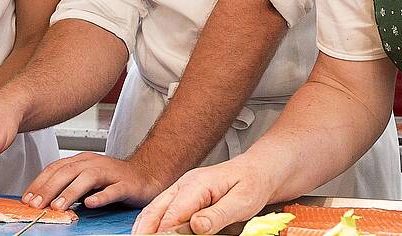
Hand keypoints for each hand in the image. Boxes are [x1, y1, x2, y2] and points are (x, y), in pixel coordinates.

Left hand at [21, 153, 167, 211]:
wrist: (147, 175)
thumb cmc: (114, 179)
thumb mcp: (86, 180)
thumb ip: (67, 186)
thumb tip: (42, 199)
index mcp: (82, 161)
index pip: (56, 168)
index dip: (39, 183)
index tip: (26, 199)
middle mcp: (94, 163)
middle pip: (67, 172)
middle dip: (49, 189)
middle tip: (36, 204)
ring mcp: (111, 172)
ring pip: (87, 179)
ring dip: (70, 192)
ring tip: (57, 206)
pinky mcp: (126, 184)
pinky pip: (113, 190)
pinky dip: (101, 196)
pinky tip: (91, 204)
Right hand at [132, 159, 276, 234]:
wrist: (257, 172)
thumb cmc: (251, 184)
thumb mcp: (242, 202)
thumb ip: (218, 215)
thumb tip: (196, 226)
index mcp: (197, 184)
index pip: (173, 213)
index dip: (164, 232)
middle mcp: (184, 186)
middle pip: (155, 211)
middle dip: (145, 230)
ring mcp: (180, 190)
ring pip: (153, 210)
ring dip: (145, 227)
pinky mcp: (181, 197)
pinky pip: (160, 210)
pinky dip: (152, 223)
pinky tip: (150, 233)